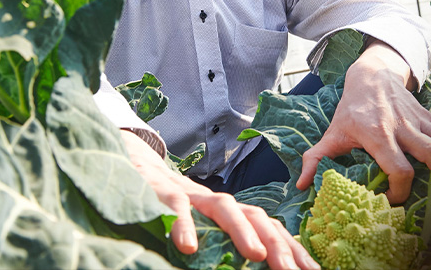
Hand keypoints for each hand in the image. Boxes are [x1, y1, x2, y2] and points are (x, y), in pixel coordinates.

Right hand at [120, 131, 318, 269]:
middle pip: (256, 216)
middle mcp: (218, 202)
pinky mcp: (164, 193)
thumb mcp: (204, 228)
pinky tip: (187, 247)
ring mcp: (193, 195)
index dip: (291, 247)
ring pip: (224, 207)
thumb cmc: (175, 208)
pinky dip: (183, 225)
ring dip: (242, 230)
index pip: (269, 227)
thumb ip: (225, 243)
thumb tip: (255, 263)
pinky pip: (177, 207)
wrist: (138, 169)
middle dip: (277, 243)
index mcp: (232, 212)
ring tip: (257, 254)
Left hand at [296, 40, 430, 211]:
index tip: (397, 203)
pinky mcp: (429, 114)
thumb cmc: (350, 109)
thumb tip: (301, 186)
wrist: (370, 74)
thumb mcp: (331, 133)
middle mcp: (402, 126)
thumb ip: (315, 159)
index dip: (401, 188)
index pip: (398, 166)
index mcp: (377, 134)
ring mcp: (419, 119)